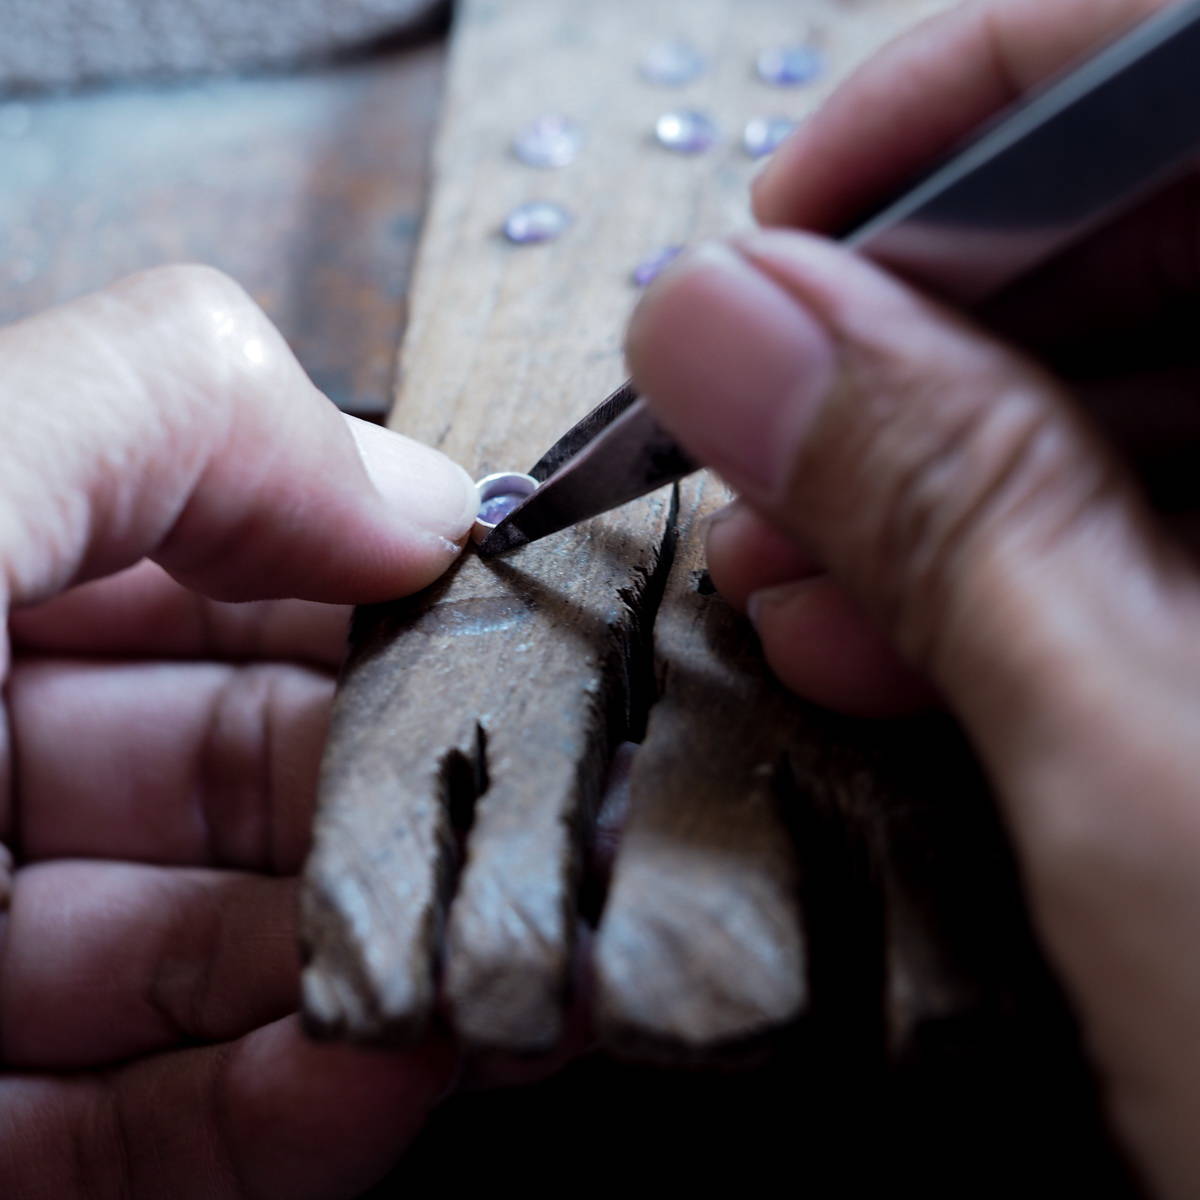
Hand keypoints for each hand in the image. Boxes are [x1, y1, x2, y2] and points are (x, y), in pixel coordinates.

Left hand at [0, 266, 479, 1197]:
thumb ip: (170, 413)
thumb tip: (421, 490)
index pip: (217, 558)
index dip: (379, 581)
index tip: (510, 627)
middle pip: (243, 767)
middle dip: (405, 794)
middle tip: (543, 818)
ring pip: (223, 961)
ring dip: (374, 967)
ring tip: (506, 966)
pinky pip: (157, 1132)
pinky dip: (291, 1112)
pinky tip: (394, 1075)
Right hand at [627, 1, 1199, 1195]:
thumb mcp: (1160, 792)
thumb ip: (945, 515)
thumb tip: (719, 322)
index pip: (1190, 54)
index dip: (971, 105)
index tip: (785, 228)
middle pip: (1161, 222)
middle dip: (911, 326)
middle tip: (747, 424)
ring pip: (1146, 379)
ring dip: (927, 466)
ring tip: (781, 560)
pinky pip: (1162, 511)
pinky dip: (998, 560)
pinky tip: (875, 631)